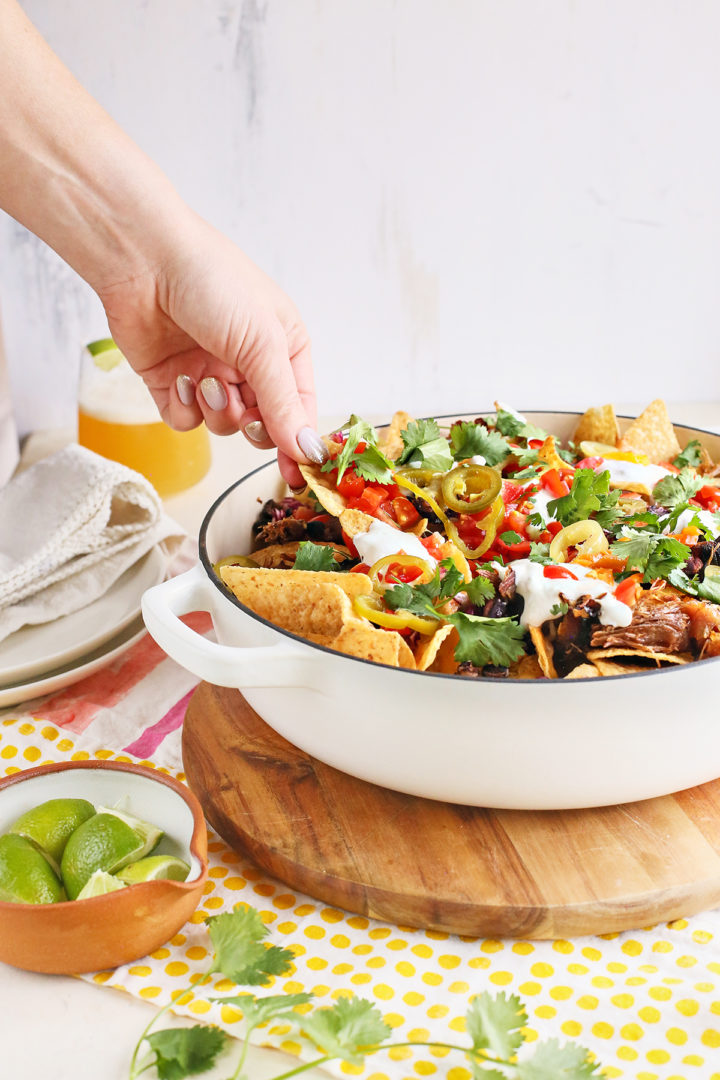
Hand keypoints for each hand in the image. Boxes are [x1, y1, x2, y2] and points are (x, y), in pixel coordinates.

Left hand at [96, 213, 325, 486]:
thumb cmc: (214, 282)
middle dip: (254, 425)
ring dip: (216, 411)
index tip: (299, 475)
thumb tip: (308, 451)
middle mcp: (248, 364)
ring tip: (205, 380)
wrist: (143, 258)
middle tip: (246, 415)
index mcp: (284, 348)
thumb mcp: (263, 344)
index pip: (300, 409)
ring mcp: (209, 373)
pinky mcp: (171, 382)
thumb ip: (285, 404)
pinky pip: (185, 420)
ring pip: (224, 427)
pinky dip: (183, 407)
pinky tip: (178, 378)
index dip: (298, 442)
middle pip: (263, 424)